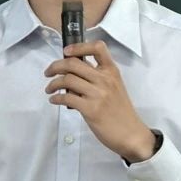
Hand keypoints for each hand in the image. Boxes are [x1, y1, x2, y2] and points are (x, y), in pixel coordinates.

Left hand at [44, 40, 157, 163]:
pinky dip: (56, 98)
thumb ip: (96, 76)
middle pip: (73, 63)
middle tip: (48, 72)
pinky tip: (54, 100)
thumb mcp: (114, 87)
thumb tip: (73, 69)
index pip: (97, 48)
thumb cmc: (120, 111)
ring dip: (53, 84)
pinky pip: (67, 98)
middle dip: (55, 66)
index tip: (66, 51)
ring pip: (67, 79)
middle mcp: (105, 79)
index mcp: (111, 71)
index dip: (78, 46)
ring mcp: (98, 94)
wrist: (131, 134)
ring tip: (49, 89)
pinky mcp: (91, 109)